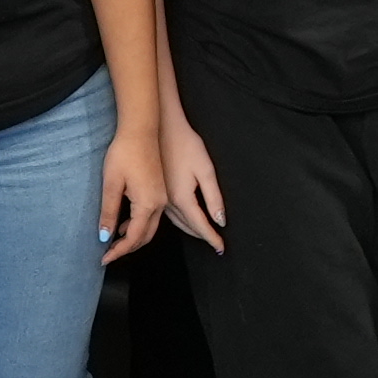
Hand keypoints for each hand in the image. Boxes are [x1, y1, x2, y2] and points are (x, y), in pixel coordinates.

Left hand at [98, 128, 164, 264]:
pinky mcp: (159, 189)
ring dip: (134, 238)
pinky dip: (139, 225)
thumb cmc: (125, 153)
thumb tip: (105, 236)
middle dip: (128, 248)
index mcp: (148, 204)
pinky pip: (152, 216)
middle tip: (109, 254)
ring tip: (115, 242)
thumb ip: (109, 212)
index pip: (134, 237)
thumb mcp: (111, 184)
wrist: (141, 130)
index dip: (118, 251)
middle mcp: (159, 203)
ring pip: (151, 227)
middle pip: (146, 236)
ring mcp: (161, 196)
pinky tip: (125, 224)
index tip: (104, 259)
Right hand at [162, 104, 226, 247]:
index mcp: (183, 198)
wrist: (162, 129)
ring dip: (189, 230)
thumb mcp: (206, 170)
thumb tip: (220, 220)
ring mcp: (160, 197)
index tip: (220, 248)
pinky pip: (167, 213)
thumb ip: (213, 197)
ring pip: (176, 221)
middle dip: (202, 236)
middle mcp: (168, 202)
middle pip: (188, 226)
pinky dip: (177, 221)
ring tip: (201, 236)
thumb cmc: (186, 145)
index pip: (200, 225)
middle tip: (215, 244)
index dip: (212, 237)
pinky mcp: (156, 190)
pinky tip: (182, 221)